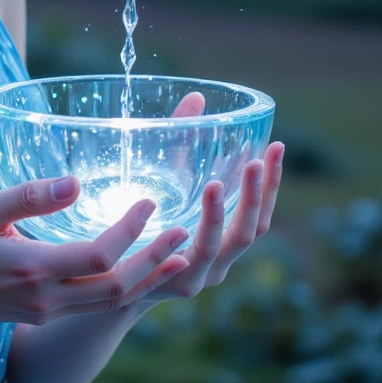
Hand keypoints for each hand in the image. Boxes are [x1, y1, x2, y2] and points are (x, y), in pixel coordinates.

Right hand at [0, 176, 192, 327]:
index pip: (100, 257)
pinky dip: (125, 288)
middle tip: (184, 233)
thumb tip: (75, 182)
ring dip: (147, 280)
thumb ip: (28, 196)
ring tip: (176, 255)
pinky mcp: (44, 313)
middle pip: (117, 288)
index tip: (149, 203)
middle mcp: (47, 297)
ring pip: (111, 303)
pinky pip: (96, 306)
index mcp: (33, 268)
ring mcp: (47, 310)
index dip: (131, 232)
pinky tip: (138, 270)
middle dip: (155, 261)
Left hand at [123, 87, 285, 307]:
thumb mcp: (166, 181)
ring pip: (220, 246)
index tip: (276, 147)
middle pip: (251, 231)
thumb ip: (183, 143)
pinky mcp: (171, 285)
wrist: (105, 282)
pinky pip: (184, 262)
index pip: (260, 211)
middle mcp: (220, 261)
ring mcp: (199, 276)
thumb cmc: (141, 226)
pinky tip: (183, 225)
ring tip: (216, 184)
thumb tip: (197, 97)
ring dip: (221, 215)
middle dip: (255, 195)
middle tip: (254, 160)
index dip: (272, 181)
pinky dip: (188, 243)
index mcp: (226, 239)